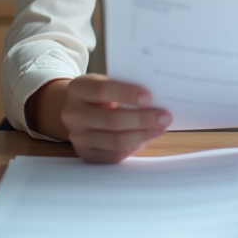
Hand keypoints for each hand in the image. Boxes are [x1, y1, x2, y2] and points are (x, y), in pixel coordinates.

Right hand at [38, 74, 171, 163]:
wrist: (80, 110)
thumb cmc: (102, 94)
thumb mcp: (107, 82)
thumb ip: (125, 86)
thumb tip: (157, 97)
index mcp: (78, 88)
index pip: (102, 90)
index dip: (126, 94)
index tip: (149, 97)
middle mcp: (73, 113)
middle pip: (111, 120)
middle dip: (142, 119)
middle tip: (165, 116)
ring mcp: (77, 136)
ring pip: (115, 140)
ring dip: (142, 135)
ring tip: (160, 128)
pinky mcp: (85, 153)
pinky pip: (113, 155)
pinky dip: (133, 147)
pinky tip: (145, 139)